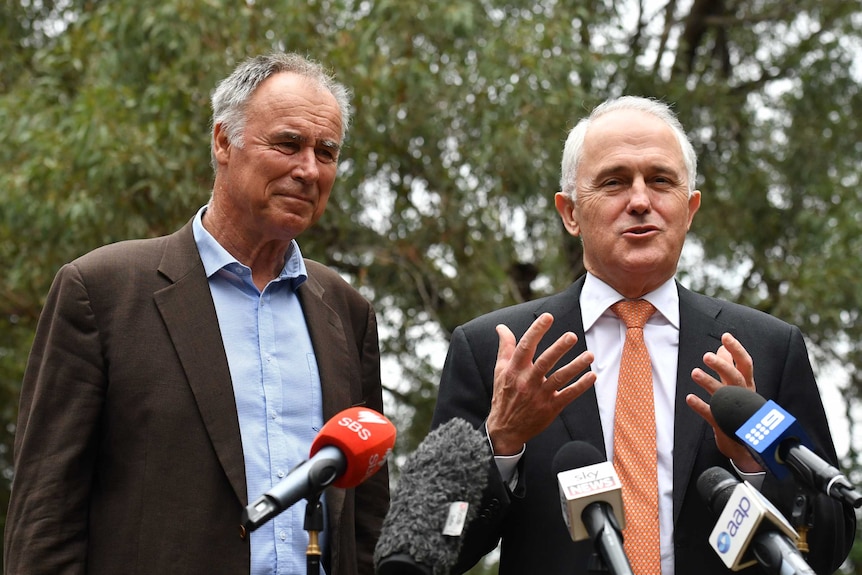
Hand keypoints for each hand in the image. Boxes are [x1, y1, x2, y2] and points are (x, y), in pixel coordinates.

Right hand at [487, 313, 595, 454]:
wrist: (505, 429)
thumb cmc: (504, 396)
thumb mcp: (500, 371)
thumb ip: (504, 348)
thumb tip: (502, 327)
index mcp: (514, 370)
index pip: (525, 347)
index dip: (536, 331)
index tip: (548, 317)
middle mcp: (526, 382)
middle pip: (544, 362)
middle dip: (558, 348)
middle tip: (572, 336)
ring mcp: (539, 396)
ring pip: (559, 378)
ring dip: (575, 366)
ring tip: (589, 355)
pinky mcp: (550, 408)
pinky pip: (568, 395)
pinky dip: (580, 386)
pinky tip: (592, 376)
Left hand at [686, 332, 762, 471]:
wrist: (748, 448)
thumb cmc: (740, 411)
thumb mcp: (736, 387)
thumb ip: (728, 367)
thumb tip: (721, 348)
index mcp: (746, 386)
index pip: (745, 364)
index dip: (736, 349)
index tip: (725, 336)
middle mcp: (742, 396)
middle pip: (736, 377)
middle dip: (722, 366)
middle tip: (706, 356)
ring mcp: (734, 411)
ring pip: (724, 395)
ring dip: (709, 382)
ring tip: (694, 372)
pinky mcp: (723, 426)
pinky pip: (711, 414)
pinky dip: (700, 406)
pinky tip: (690, 398)